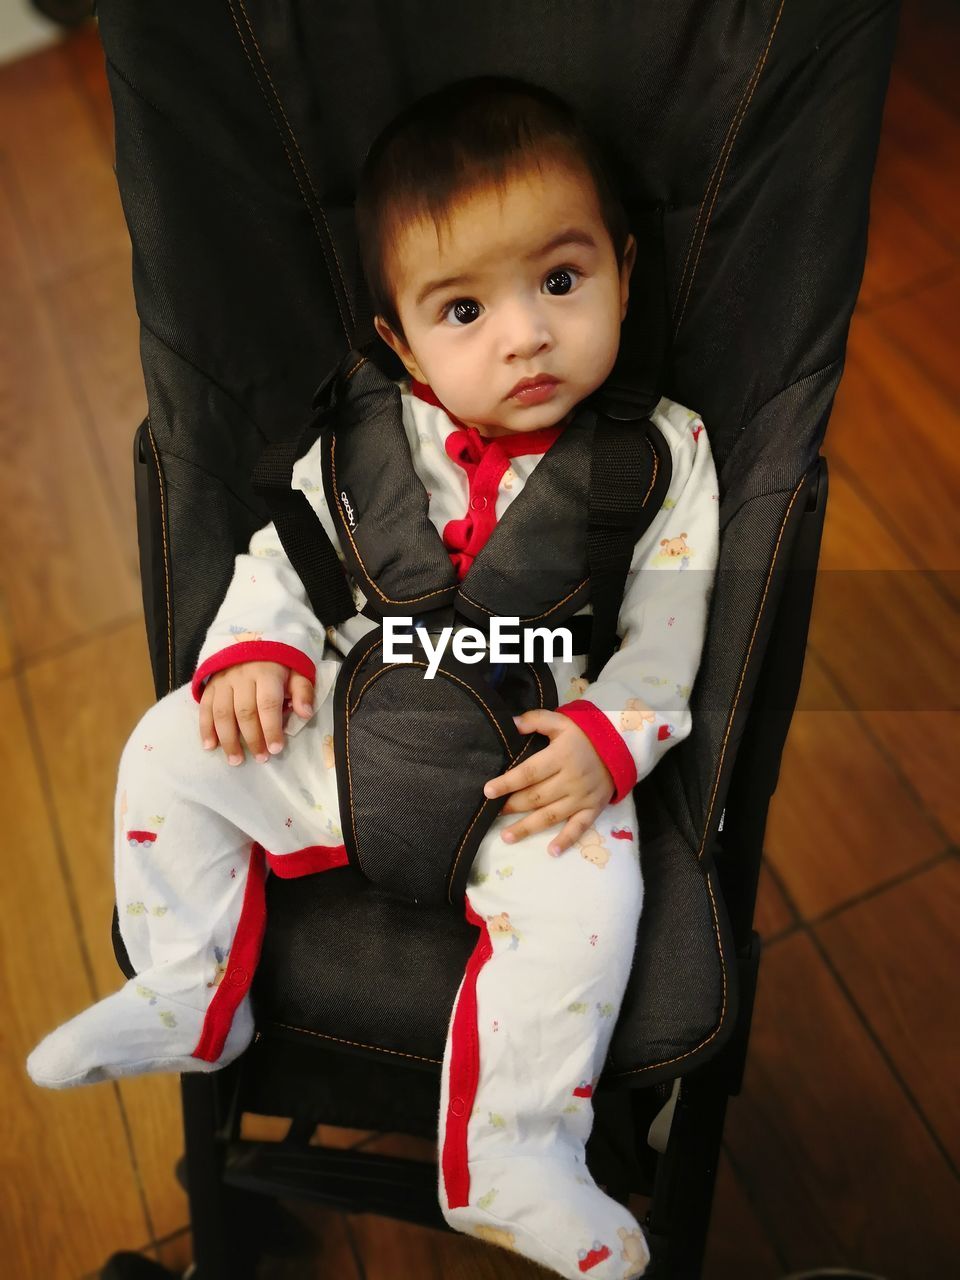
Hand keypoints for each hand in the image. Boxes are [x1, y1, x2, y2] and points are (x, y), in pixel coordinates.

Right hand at [199, 661, 313, 764]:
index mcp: (266, 673)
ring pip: (222, 713)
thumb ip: (303, 691)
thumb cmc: (278, 665)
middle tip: (261, 758)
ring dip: (228, 739)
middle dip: (252, 738)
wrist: (251, 643)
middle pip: (245, 712)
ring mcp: (223, 681)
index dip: (271, 728)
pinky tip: (210, 746)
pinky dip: (206, 729)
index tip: (276, 749)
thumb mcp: (297, 671)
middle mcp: (242, 676)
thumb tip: (305, 713)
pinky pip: (205, 709)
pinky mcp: (210, 686)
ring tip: (236, 759)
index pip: (268, 704)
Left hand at [482, 709, 613, 855]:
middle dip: (512, 805)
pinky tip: (551, 852)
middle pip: (536, 797)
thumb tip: (509, 724)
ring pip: (551, 816)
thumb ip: (535, 720)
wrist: (621, 747)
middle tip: (493, 812)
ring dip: (527, 827)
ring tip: (506, 836)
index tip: (488, 791)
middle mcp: (571, 779)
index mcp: (561, 756)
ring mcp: (582, 797)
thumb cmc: (585, 735)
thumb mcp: (561, 721)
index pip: (529, 772)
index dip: (508, 782)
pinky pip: (579, 828)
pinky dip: (566, 841)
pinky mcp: (593, 809)